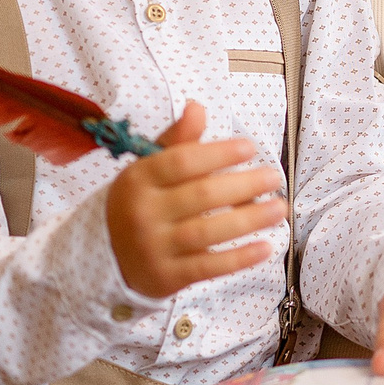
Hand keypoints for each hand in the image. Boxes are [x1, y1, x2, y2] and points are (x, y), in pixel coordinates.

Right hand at [106, 102, 282, 299]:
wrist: (105, 256)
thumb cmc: (137, 204)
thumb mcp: (146, 169)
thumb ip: (176, 142)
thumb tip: (197, 107)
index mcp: (139, 179)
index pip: (182, 162)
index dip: (218, 153)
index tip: (250, 148)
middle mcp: (144, 212)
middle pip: (201, 196)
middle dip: (243, 185)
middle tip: (274, 177)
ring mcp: (154, 247)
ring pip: (209, 231)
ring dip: (250, 219)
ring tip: (279, 208)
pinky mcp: (167, 276)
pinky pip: (209, 266)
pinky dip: (239, 258)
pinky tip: (265, 246)